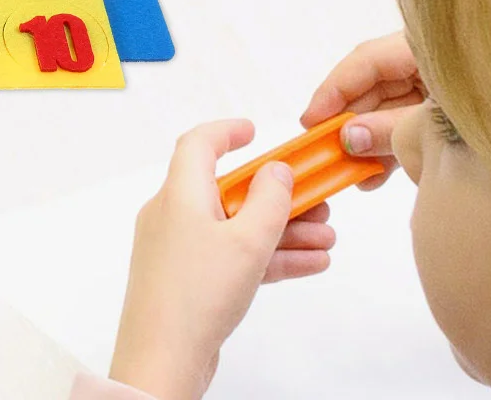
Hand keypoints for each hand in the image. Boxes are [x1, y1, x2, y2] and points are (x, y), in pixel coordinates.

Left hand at [109, 120, 334, 399]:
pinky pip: (232, 257)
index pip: (199, 144)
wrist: (162, 360)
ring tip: (328, 239)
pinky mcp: (189, 281)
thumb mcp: (247, 242)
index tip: (255, 130)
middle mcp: (174, 215)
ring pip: (237, 227)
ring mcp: (180, 249)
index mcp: (179, 193)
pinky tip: (310, 263)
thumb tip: (276, 170)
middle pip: (230, 190)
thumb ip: (269, 201)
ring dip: (282, 231)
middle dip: (277, 196)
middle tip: (317, 202)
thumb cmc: (197, 295)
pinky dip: (267, 257)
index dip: (227, 131)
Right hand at [301, 30, 422, 181]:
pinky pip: (406, 120)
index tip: (310, 121)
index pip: (365, 61)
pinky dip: (391, 144)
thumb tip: (347, 139)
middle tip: (326, 153)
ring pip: (387, 107)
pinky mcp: (444, 107)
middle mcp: (425, 59)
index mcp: (424, 46)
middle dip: (351, 122)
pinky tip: (375, 172)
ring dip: (369, 139)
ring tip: (352, 173)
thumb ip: (390, 129)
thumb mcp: (437, 122)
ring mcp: (436, 84)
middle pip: (373, 85)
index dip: (333, 91)